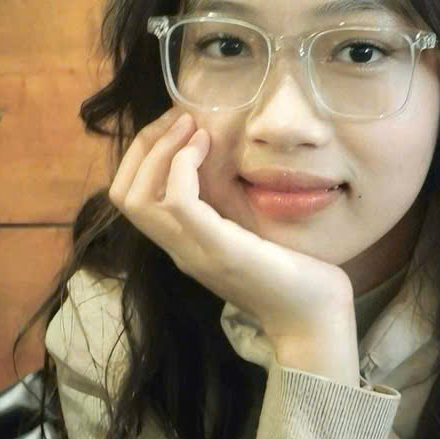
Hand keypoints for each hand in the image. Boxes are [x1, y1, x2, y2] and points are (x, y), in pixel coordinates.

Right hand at [108, 107, 359, 384]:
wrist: (314, 320)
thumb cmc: (293, 276)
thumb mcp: (248, 237)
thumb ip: (227, 215)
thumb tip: (222, 173)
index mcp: (184, 246)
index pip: (131, 200)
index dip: (143, 156)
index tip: (175, 127)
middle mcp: (180, 251)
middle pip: (125, 195)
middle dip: (145, 146)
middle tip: (178, 117)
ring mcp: (196, 253)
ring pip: (139, 197)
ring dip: (161, 150)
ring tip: (191, 125)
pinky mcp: (221, 250)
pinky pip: (178, 201)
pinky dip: (183, 165)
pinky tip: (206, 146)